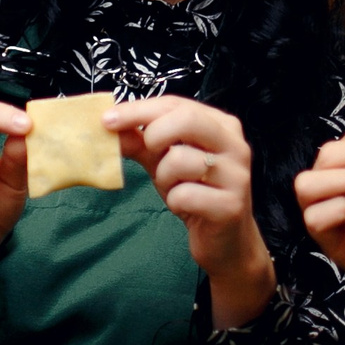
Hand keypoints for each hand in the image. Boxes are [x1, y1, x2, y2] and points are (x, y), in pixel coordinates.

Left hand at [108, 96, 274, 325]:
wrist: (225, 241)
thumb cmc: (196, 193)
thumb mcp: (165, 162)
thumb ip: (140, 142)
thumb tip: (109, 125)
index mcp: (221, 125)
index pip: (176, 104)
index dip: (138, 110)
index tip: (107, 119)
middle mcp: (235, 145)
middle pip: (186, 119)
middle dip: (154, 135)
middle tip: (147, 152)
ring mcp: (236, 175)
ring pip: (180, 160)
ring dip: (164, 177)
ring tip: (175, 188)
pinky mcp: (231, 205)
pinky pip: (185, 195)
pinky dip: (175, 202)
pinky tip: (186, 207)